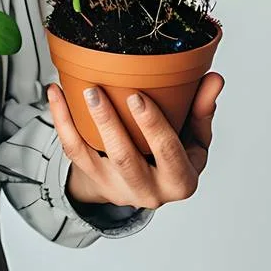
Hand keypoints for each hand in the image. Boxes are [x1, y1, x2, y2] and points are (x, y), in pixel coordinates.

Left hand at [47, 71, 222, 210]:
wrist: (149, 184)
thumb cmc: (175, 156)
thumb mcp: (194, 139)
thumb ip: (202, 110)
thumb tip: (214, 79)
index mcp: (180, 181)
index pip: (167, 153)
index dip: (152, 126)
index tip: (137, 97)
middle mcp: (148, 191)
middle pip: (126, 158)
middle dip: (109, 124)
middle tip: (97, 91)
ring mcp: (117, 187)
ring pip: (93, 158)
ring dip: (80, 122)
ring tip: (77, 90)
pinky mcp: (94, 179)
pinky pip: (73, 151)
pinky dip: (61, 121)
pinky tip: (56, 94)